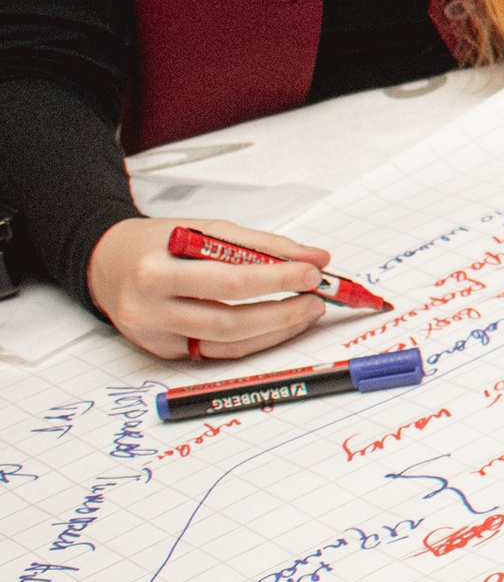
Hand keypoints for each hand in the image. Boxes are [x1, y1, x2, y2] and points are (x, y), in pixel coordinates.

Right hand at [85, 217, 329, 362]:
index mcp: (155, 271)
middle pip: (229, 321)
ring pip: (227, 344)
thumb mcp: (206, 229)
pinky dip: (253, 341)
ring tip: (305, 312)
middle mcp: (148, 310)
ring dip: (275, 330)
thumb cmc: (159, 243)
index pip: (229, 281)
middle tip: (316, 300)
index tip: (312, 272)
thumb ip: (262, 245)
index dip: (277, 280)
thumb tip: (315, 258)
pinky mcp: (164, 352)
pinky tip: (278, 326)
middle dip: (282, 312)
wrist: (108, 264)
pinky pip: (216, 352)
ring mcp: (154, 337)